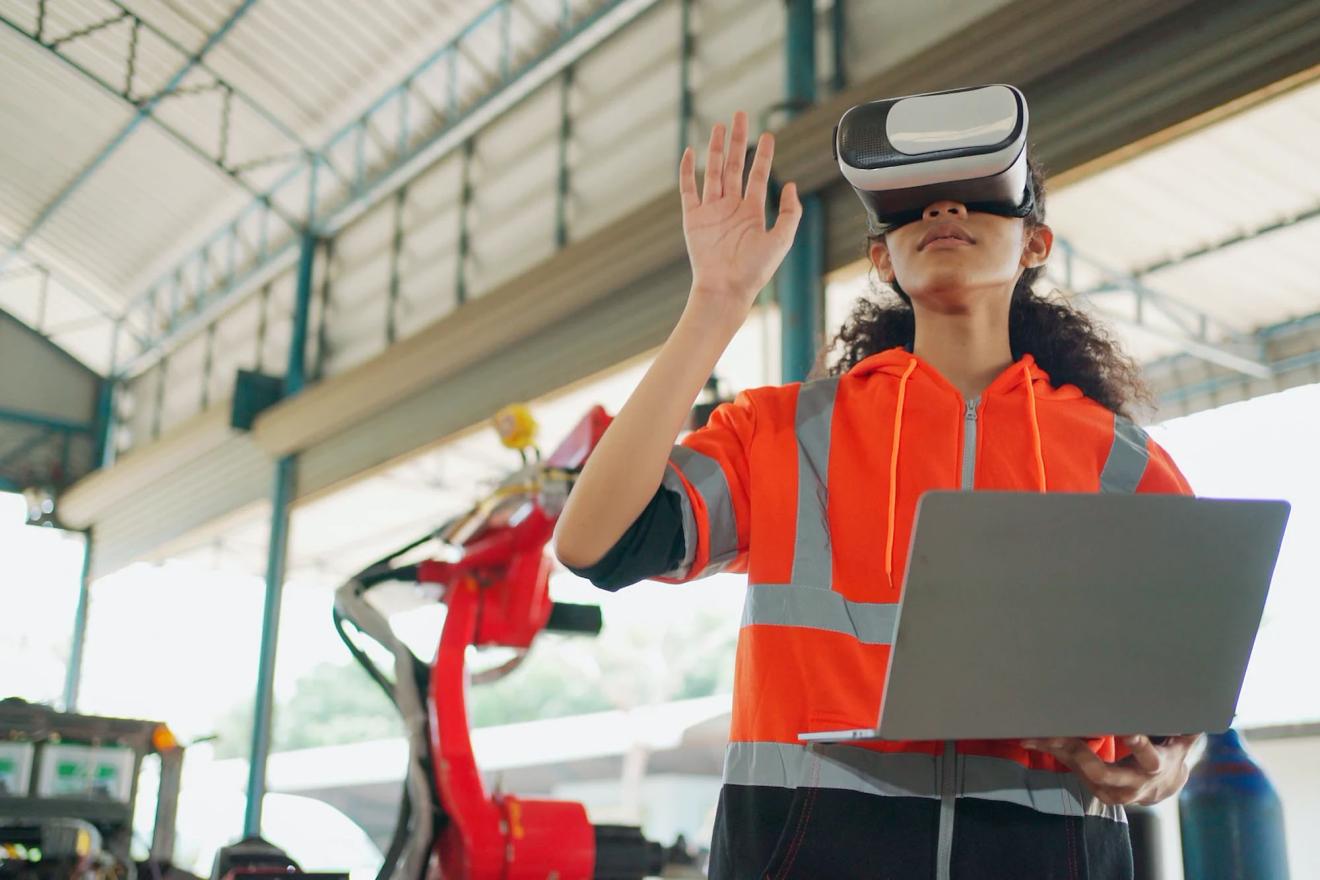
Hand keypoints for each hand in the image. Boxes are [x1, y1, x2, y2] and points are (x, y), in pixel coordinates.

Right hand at [679, 111, 801, 328]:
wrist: (726, 289)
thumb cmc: (754, 271)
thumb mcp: (781, 240)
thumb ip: (790, 213)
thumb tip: (791, 186)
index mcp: (752, 211)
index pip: (758, 174)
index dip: (763, 154)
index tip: (767, 134)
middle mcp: (731, 207)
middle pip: (734, 165)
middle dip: (738, 140)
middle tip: (740, 115)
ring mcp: (711, 211)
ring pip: (713, 171)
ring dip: (716, 149)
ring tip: (719, 126)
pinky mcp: (692, 218)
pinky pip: (688, 190)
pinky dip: (688, 171)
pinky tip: (690, 153)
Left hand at [1020, 734, 1200, 805]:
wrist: (1162, 789)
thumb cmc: (1169, 755)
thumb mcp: (1182, 742)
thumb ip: (1187, 724)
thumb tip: (1204, 702)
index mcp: (1155, 767)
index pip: (1147, 757)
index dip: (1137, 745)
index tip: (1128, 730)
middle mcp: (1132, 784)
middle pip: (1104, 772)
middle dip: (1082, 754)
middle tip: (1061, 733)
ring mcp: (1111, 790)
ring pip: (1081, 773)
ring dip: (1059, 753)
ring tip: (1034, 735)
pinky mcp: (1095, 788)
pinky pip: (1072, 770)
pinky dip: (1055, 753)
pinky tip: (1033, 738)